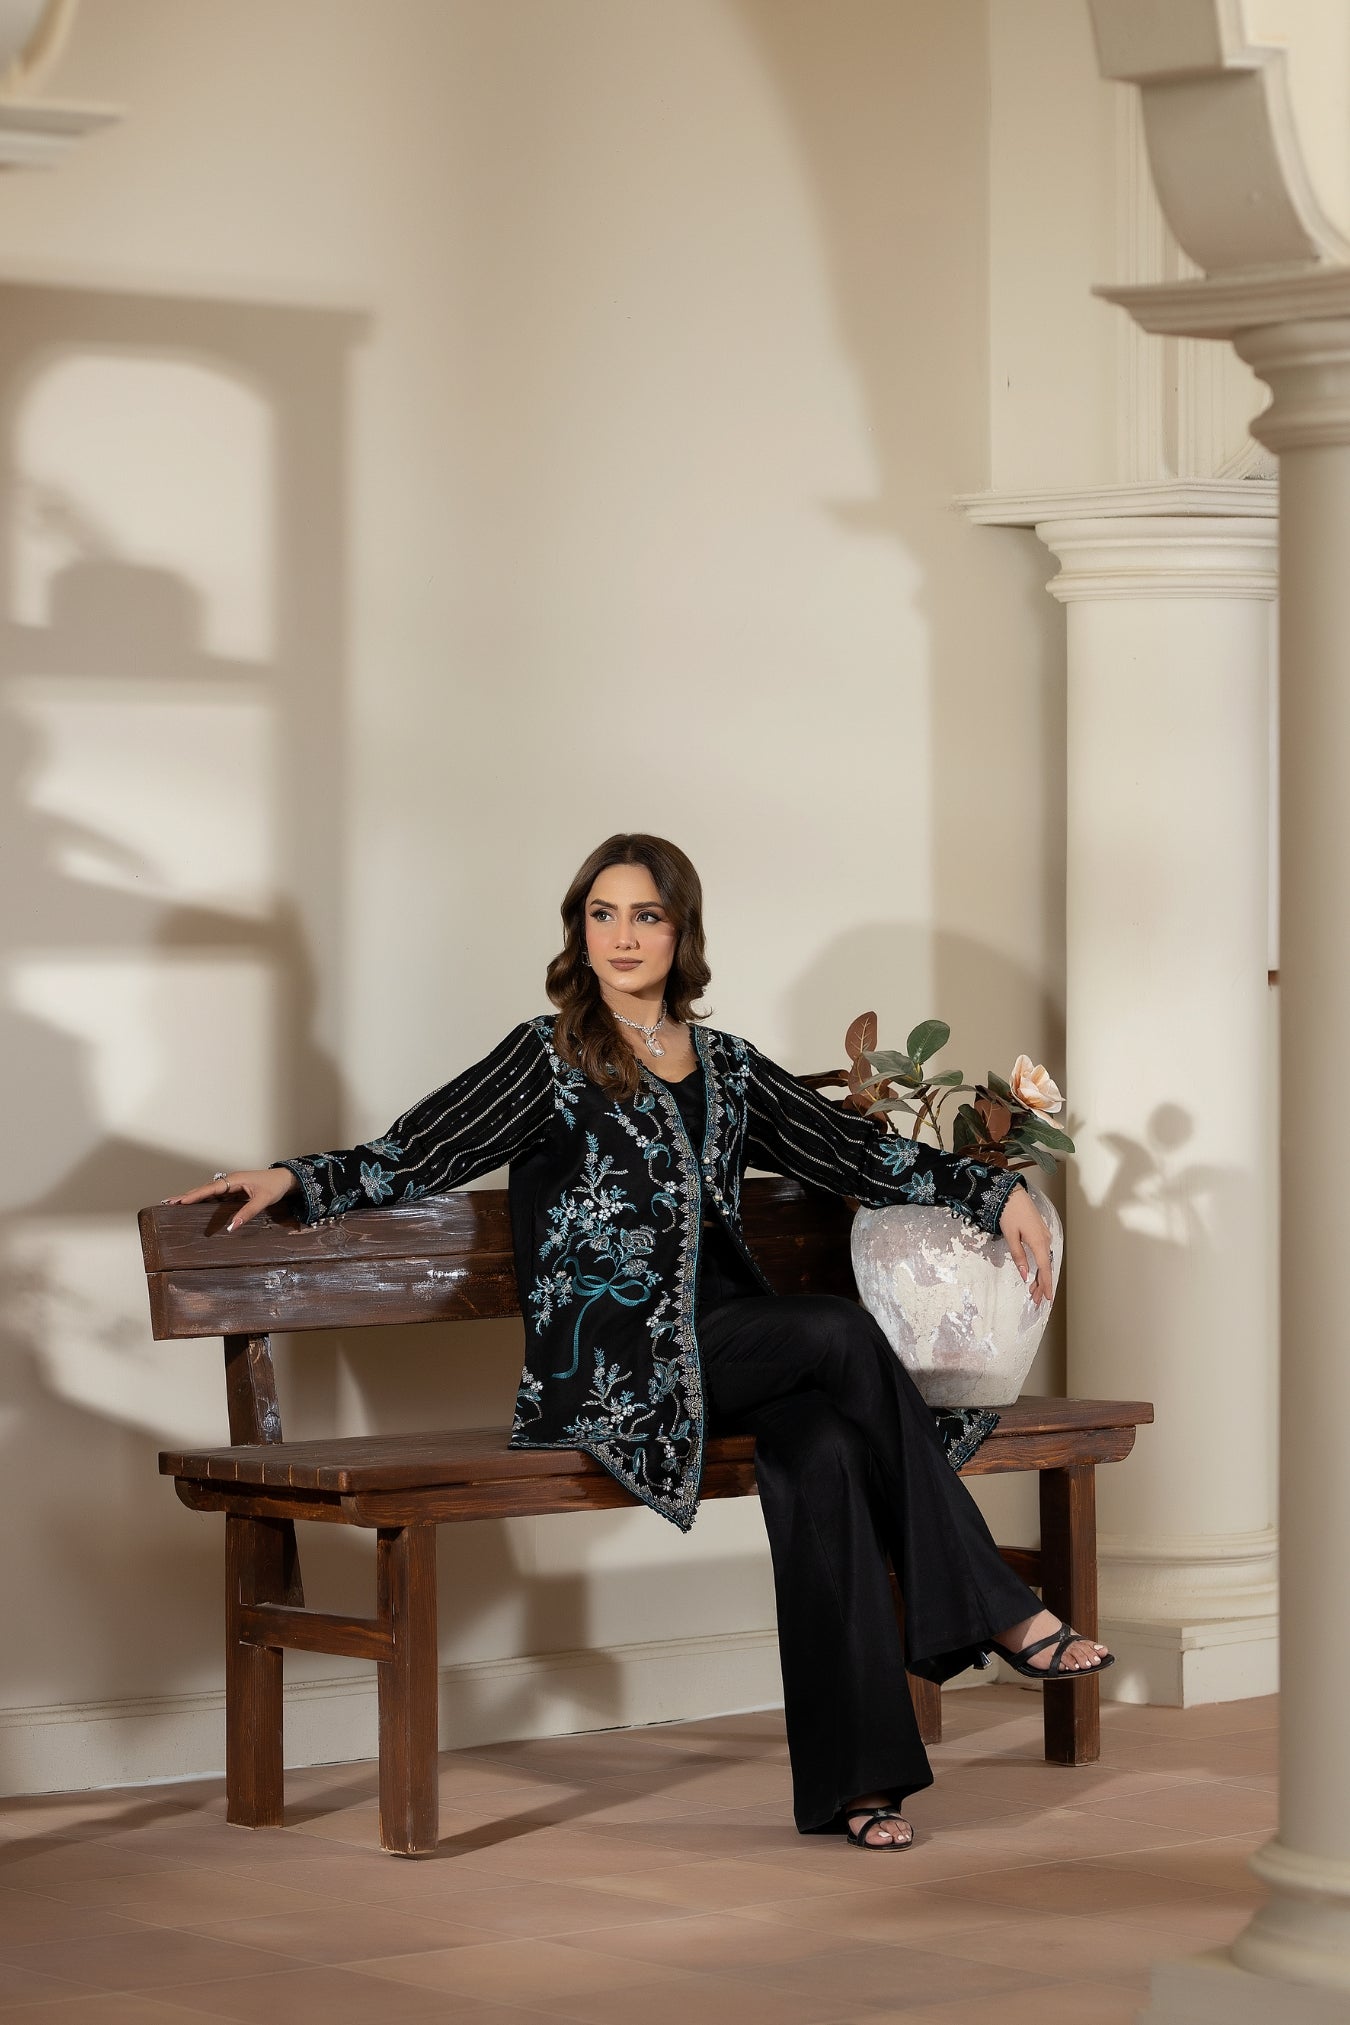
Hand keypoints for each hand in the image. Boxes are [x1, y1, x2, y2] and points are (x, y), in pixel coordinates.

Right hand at [163, 1167, 296, 1232]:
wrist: (285, 1179)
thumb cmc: (274, 1186)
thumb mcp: (262, 1200)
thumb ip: (247, 1213)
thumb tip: (232, 1228)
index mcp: (235, 1180)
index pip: (210, 1188)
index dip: (195, 1195)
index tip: (180, 1201)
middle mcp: (230, 1181)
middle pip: (204, 1189)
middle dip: (186, 1196)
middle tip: (167, 1203)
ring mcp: (231, 1186)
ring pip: (207, 1192)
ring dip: (192, 1197)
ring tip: (174, 1205)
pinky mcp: (233, 1191)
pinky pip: (215, 1196)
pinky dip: (202, 1200)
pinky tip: (194, 1206)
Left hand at [999, 1186, 1053, 1306]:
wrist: (1012, 1193)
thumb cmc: (1009, 1212)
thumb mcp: (1010, 1236)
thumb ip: (1018, 1256)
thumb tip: (1025, 1275)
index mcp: (1038, 1242)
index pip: (1044, 1268)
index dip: (1045, 1285)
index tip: (1047, 1298)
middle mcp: (1045, 1240)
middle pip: (1046, 1267)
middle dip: (1041, 1284)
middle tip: (1036, 1300)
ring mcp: (1044, 1235)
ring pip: (1045, 1261)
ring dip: (1040, 1276)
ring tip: (1034, 1290)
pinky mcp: (1040, 1232)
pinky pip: (1043, 1253)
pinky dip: (1040, 1265)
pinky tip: (1036, 1272)